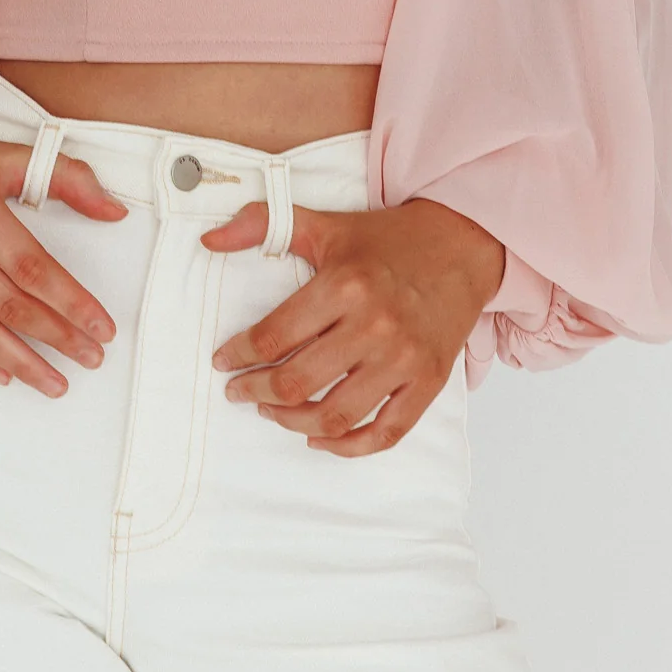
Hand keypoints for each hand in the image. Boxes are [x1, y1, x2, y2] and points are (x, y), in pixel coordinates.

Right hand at [0, 121, 127, 395]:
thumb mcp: (5, 155)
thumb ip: (67, 177)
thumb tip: (116, 212)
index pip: (32, 266)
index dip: (71, 302)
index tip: (103, 328)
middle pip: (6, 302)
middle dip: (55, 338)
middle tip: (90, 359)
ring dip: (19, 362)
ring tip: (54, 382)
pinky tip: (3, 372)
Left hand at [204, 198, 505, 455]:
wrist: (462, 245)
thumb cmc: (388, 240)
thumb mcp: (325, 225)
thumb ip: (263, 224)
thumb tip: (209, 238)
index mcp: (344, 285)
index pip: (275, 336)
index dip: (239, 354)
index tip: (224, 362)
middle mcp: (375, 325)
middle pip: (299, 382)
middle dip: (257, 393)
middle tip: (239, 392)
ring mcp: (404, 359)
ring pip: (335, 415)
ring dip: (292, 422)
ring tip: (272, 411)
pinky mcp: (428, 383)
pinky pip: (385, 433)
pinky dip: (348, 447)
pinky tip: (319, 439)